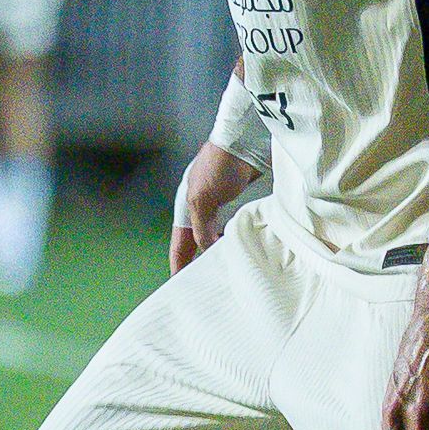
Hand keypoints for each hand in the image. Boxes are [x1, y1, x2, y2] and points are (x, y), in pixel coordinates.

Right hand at [170, 142, 261, 273]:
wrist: (245, 140)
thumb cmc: (219, 165)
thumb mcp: (203, 200)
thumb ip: (203, 228)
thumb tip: (210, 249)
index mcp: (186, 208)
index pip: (179, 245)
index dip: (178, 266)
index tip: (180, 288)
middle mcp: (202, 209)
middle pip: (199, 244)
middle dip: (202, 263)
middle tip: (211, 284)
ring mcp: (222, 205)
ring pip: (220, 237)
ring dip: (224, 252)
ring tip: (232, 269)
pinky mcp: (242, 200)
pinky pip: (239, 228)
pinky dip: (241, 240)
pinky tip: (249, 248)